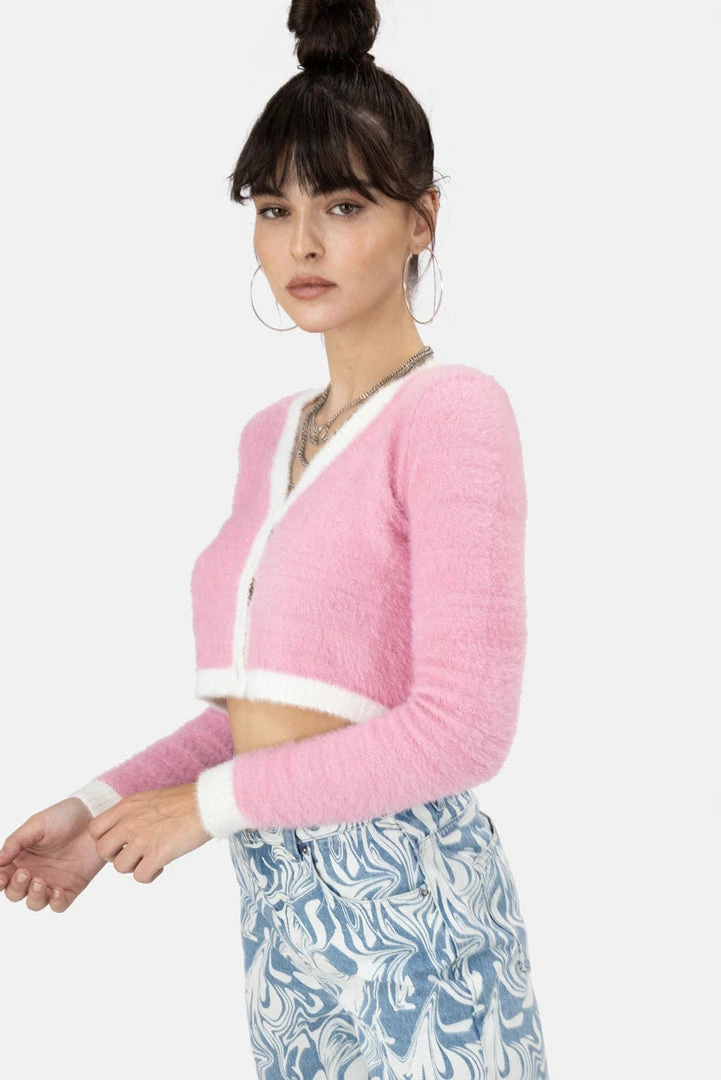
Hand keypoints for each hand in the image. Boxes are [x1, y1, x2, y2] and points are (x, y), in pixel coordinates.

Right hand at [0, 797, 107, 912]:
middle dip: (16, 887)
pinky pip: (59, 905)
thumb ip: (15, 842)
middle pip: (15, 893)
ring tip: (40, 881)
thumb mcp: (36, 825)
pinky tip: (58, 890)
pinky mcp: (71, 887)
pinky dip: (56, 903)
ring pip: (35, 903)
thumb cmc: (62, 817)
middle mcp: (33, 873)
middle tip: (26, 873)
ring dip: (34, 897)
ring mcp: (52, 882)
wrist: (92, 815)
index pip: (3, 877)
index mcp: (20, 858)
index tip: (2, 876)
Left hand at [88, 783, 211, 882]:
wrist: (208, 803)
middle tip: (135, 854)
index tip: (121, 843)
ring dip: (135, 867)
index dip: (106, 840)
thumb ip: (132, 813)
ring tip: (151, 859)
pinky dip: (150, 875)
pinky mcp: (157, 853)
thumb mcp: (149, 799)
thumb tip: (123, 832)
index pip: (94, 830)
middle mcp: (129, 821)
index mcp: (127, 806)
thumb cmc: (185, 801)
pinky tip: (161, 866)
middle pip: (102, 851)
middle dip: (117, 857)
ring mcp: (142, 838)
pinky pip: (140, 877)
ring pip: (119, 867)